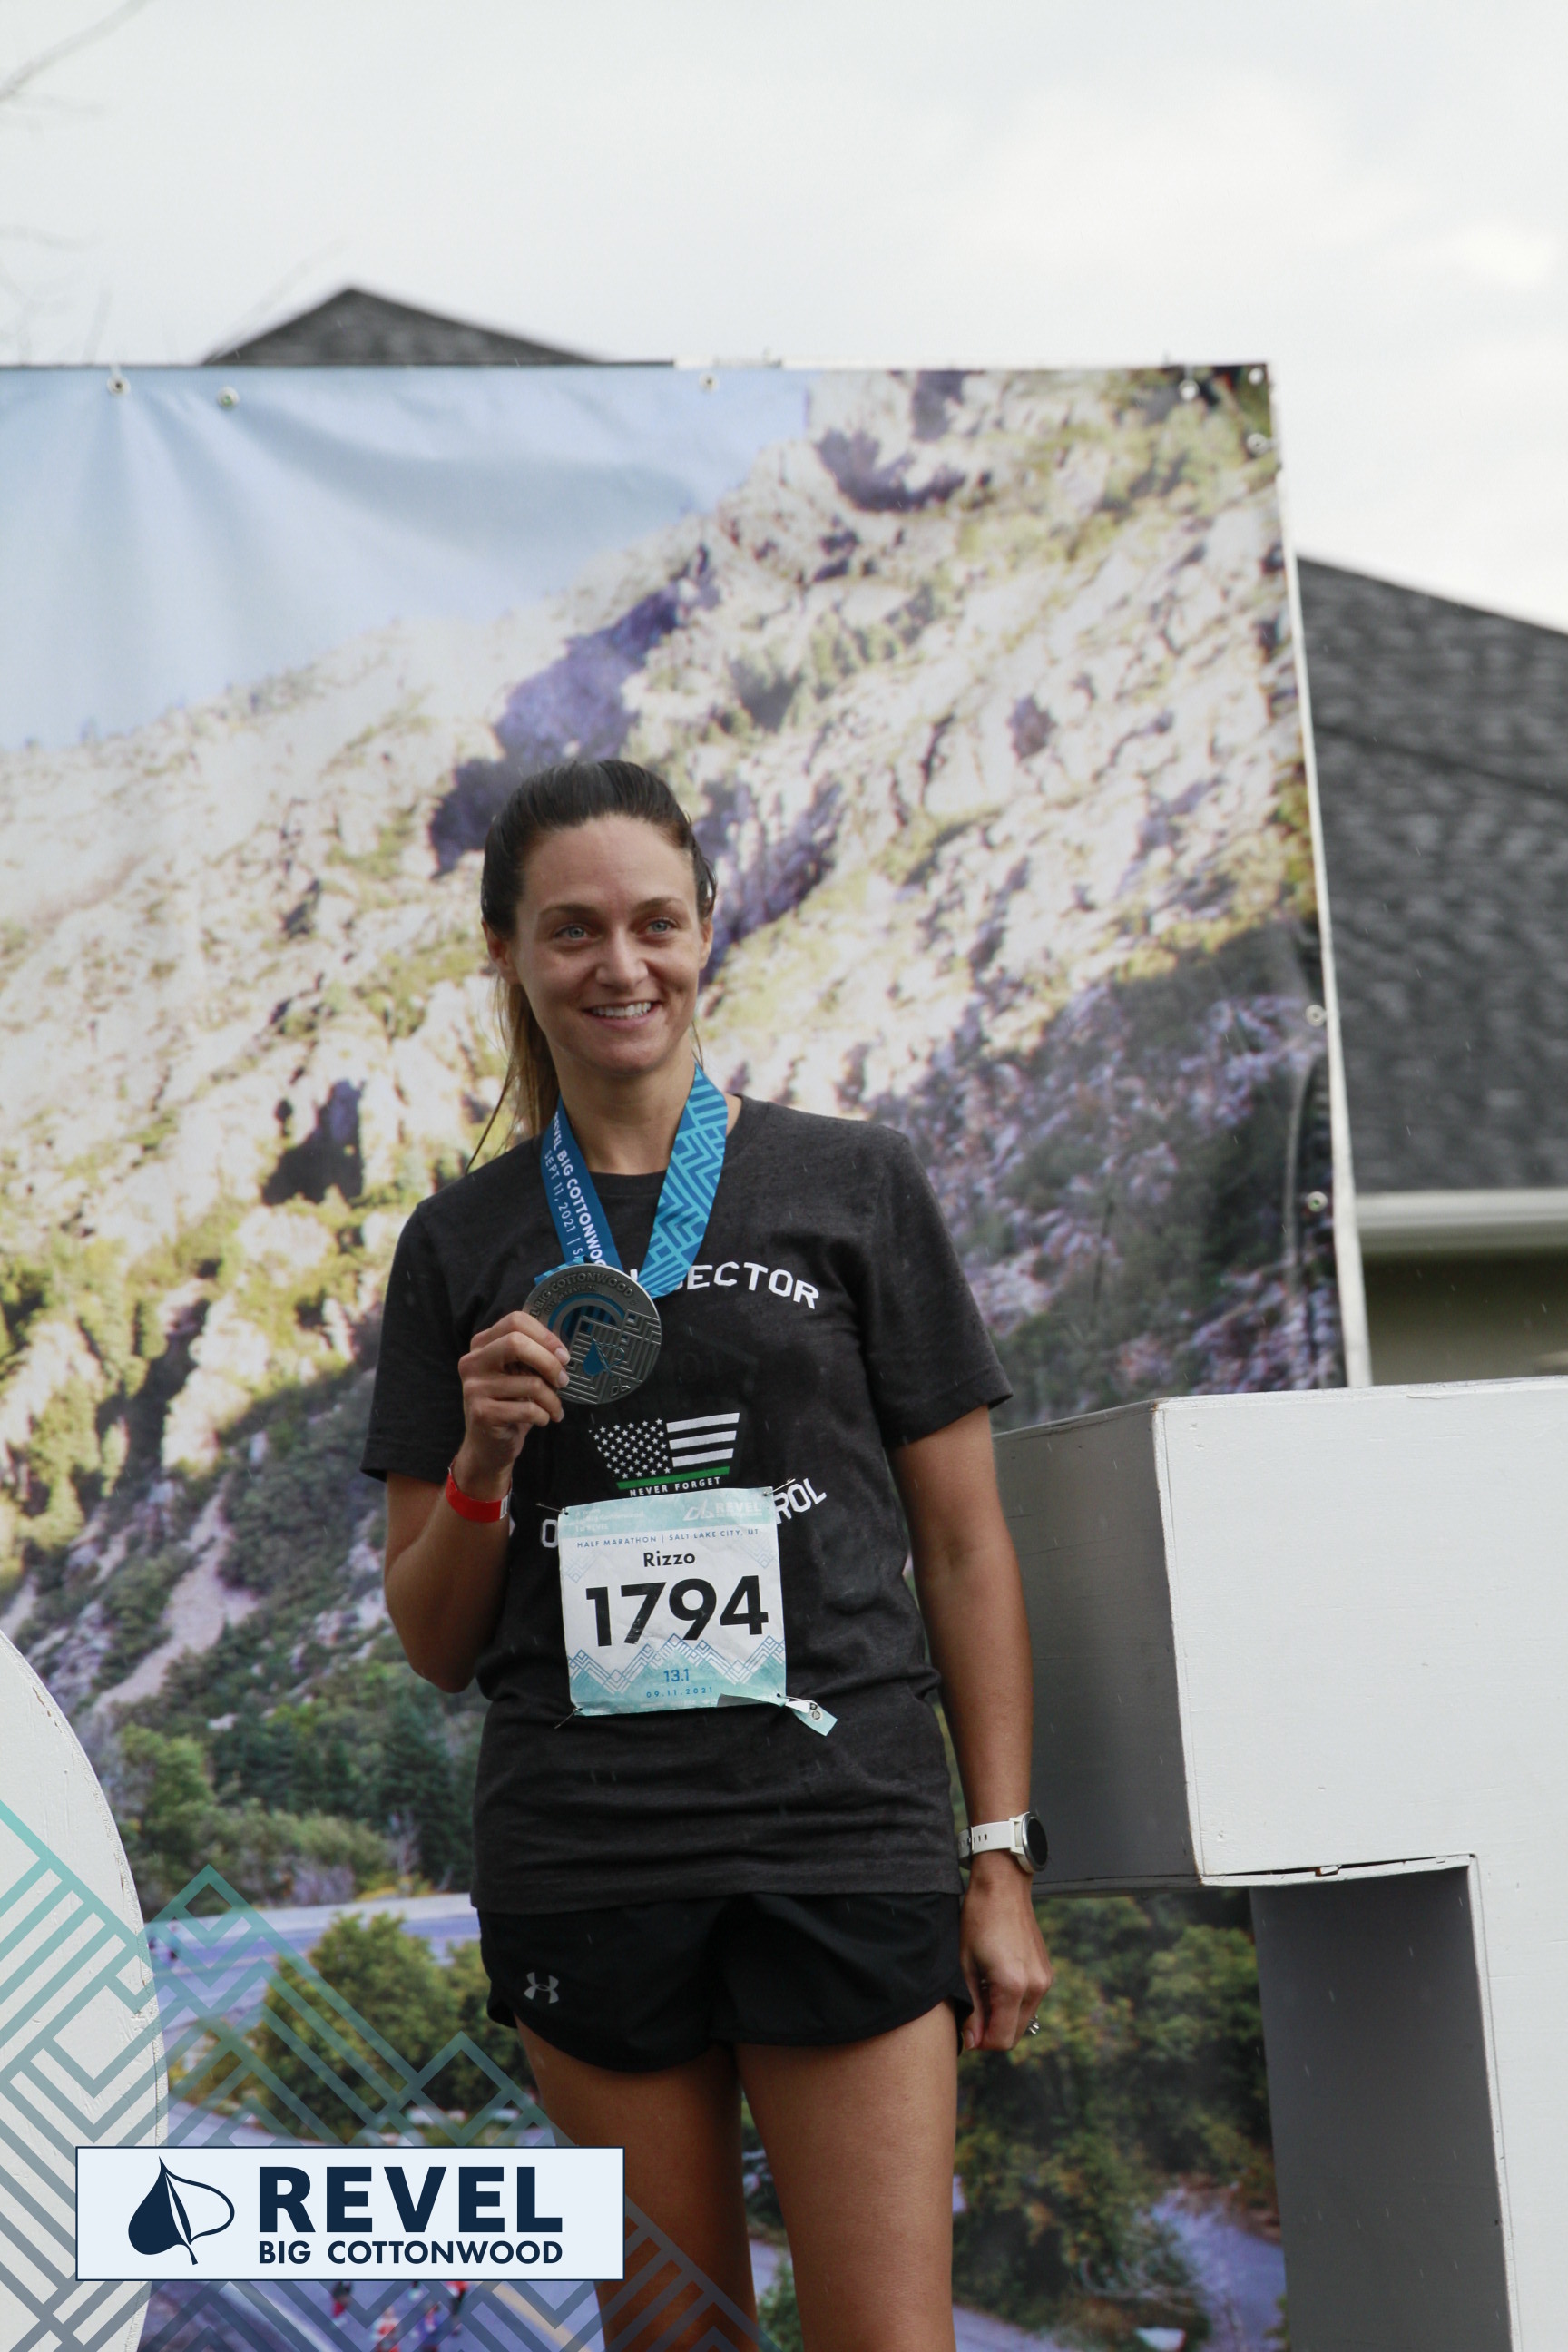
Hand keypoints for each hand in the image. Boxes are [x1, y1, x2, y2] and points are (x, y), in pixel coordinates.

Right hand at [454, 1311, 570, 1495]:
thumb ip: (532, 1355)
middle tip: (563, 1380)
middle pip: (516, 1343)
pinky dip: (544, 1415)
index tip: (563, 1355)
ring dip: (552, 1399)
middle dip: (549, 1362)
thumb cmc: (509, 1404)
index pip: (515, 1321)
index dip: (545, 1335)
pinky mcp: (481, 1413)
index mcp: (482, 1345)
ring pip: (530, 1382)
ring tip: (554, 1408)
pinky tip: (542, 1420)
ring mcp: (474, 1387)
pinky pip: (527, 1409)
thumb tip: (563, 1349)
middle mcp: (472, 1362)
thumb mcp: (518, 1374)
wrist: (488, 1446)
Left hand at [959, 1855, 1053, 2050]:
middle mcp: (1035, 1986)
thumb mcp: (966, 1965)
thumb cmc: (978, 1920)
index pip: (1002, 2039)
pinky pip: (1029, 2002)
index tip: (966, 2032)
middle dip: (991, 2032)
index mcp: (1013, 1986)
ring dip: (1002, 2018)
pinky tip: (995, 1982)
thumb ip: (972, 2007)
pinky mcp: (1046, 1972)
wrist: (1002, 1887)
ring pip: (1023, 2020)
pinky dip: (1012, 2003)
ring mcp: (1044, 1979)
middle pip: (1015, 2034)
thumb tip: (972, 2040)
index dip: (981, 2043)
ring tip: (981, 1992)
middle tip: (971, 2013)